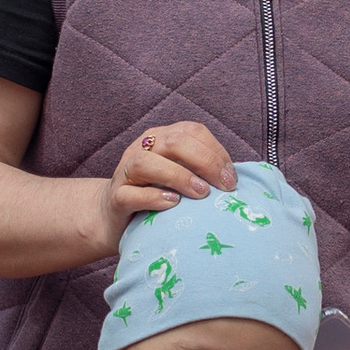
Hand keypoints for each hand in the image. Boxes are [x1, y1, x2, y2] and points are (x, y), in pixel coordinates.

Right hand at [93, 120, 237, 252]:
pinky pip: (131, 194)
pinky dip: (154, 197)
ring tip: (201, 193)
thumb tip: (234, 179)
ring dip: (178, 176)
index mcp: (161, 138)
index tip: (231, 178)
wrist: (115, 218)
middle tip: (224, 186)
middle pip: (173, 142)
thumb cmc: (157, 197)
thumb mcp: (181, 177)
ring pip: (147, 162)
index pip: (192, 131)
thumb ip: (201, 171)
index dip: (216, 151)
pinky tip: (173, 204)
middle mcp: (141, 148)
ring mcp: (124, 173)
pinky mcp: (116, 198)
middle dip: (205, 161)